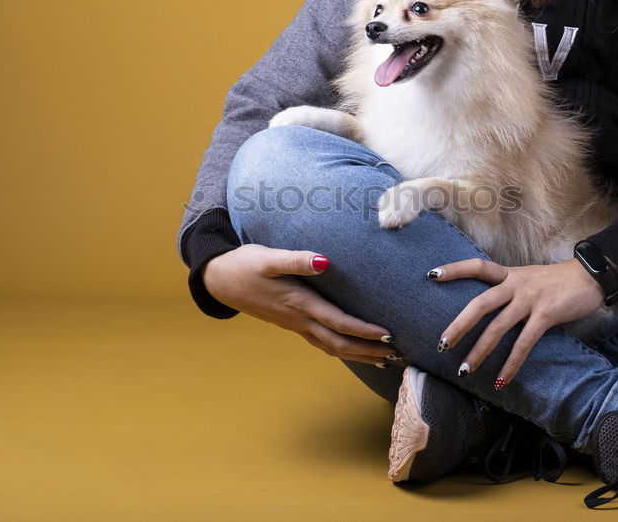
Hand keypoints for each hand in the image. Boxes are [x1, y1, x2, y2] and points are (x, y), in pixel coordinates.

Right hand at [202, 244, 396, 364]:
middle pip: (339, 343)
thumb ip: (296, 260)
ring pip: (331, 347)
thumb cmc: (246, 264)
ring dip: (358, 355)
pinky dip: (342, 349)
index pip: (338, 322)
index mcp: (299, 303)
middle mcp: (299, 319)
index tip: (388, 335)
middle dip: (368, 351)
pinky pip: (322, 342)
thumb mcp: (269, 257)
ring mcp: (295, 325)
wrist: (220, 280)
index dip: (363, 331)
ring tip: (384, 360)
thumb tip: (323, 261)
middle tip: (397, 355)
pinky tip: (352, 350)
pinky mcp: (291, 323)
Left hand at [432, 258, 604, 388]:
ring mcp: (531, 299)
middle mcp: (516, 284)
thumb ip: (508, 289)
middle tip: (442, 344)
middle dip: (459, 325)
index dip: (455, 269)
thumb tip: (486, 309)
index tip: (432, 275)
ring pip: (498, 327)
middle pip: (480, 304)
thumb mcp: (528, 279)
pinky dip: (511, 364)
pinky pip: (524, 343)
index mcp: (509, 274)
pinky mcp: (546, 315)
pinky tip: (501, 380)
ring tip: (465, 370)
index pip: (477, 266)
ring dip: (480, 351)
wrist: (591, 277)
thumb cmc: (556, 282)